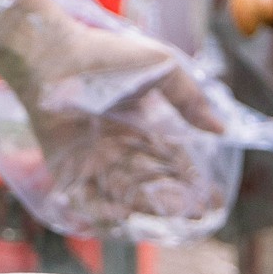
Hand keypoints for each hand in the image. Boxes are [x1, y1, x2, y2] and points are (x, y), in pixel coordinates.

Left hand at [0, 0, 229, 235]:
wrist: (51, 54)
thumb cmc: (105, 55)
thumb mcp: (160, 68)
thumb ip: (189, 98)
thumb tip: (221, 129)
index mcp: (140, 124)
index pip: (172, 160)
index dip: (193, 180)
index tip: (215, 198)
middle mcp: (118, 146)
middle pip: (153, 182)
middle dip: (177, 199)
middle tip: (199, 214)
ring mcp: (93, 158)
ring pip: (126, 193)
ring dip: (149, 206)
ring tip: (173, 215)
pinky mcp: (66, 168)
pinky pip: (87, 199)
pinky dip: (103, 211)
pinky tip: (125, 219)